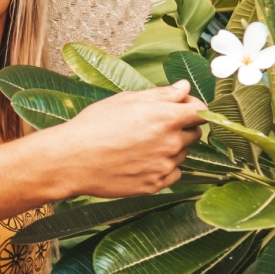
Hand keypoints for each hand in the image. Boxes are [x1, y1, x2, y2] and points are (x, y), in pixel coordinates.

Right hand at [43, 80, 205, 199]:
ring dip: (170, 148)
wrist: (73, 159)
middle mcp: (171, 143)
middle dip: (182, 127)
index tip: (182, 109)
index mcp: (166, 117)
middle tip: (155, 127)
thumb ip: (161, 95)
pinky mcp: (156, 185)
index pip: (201, 112)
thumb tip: (183, 88)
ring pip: (182, 154)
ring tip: (141, 145)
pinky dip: (164, 167)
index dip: (193, 108)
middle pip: (195, 133)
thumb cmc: (94, 125)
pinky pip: (173, 173)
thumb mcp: (126, 100)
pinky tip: (142, 161)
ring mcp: (164, 166)